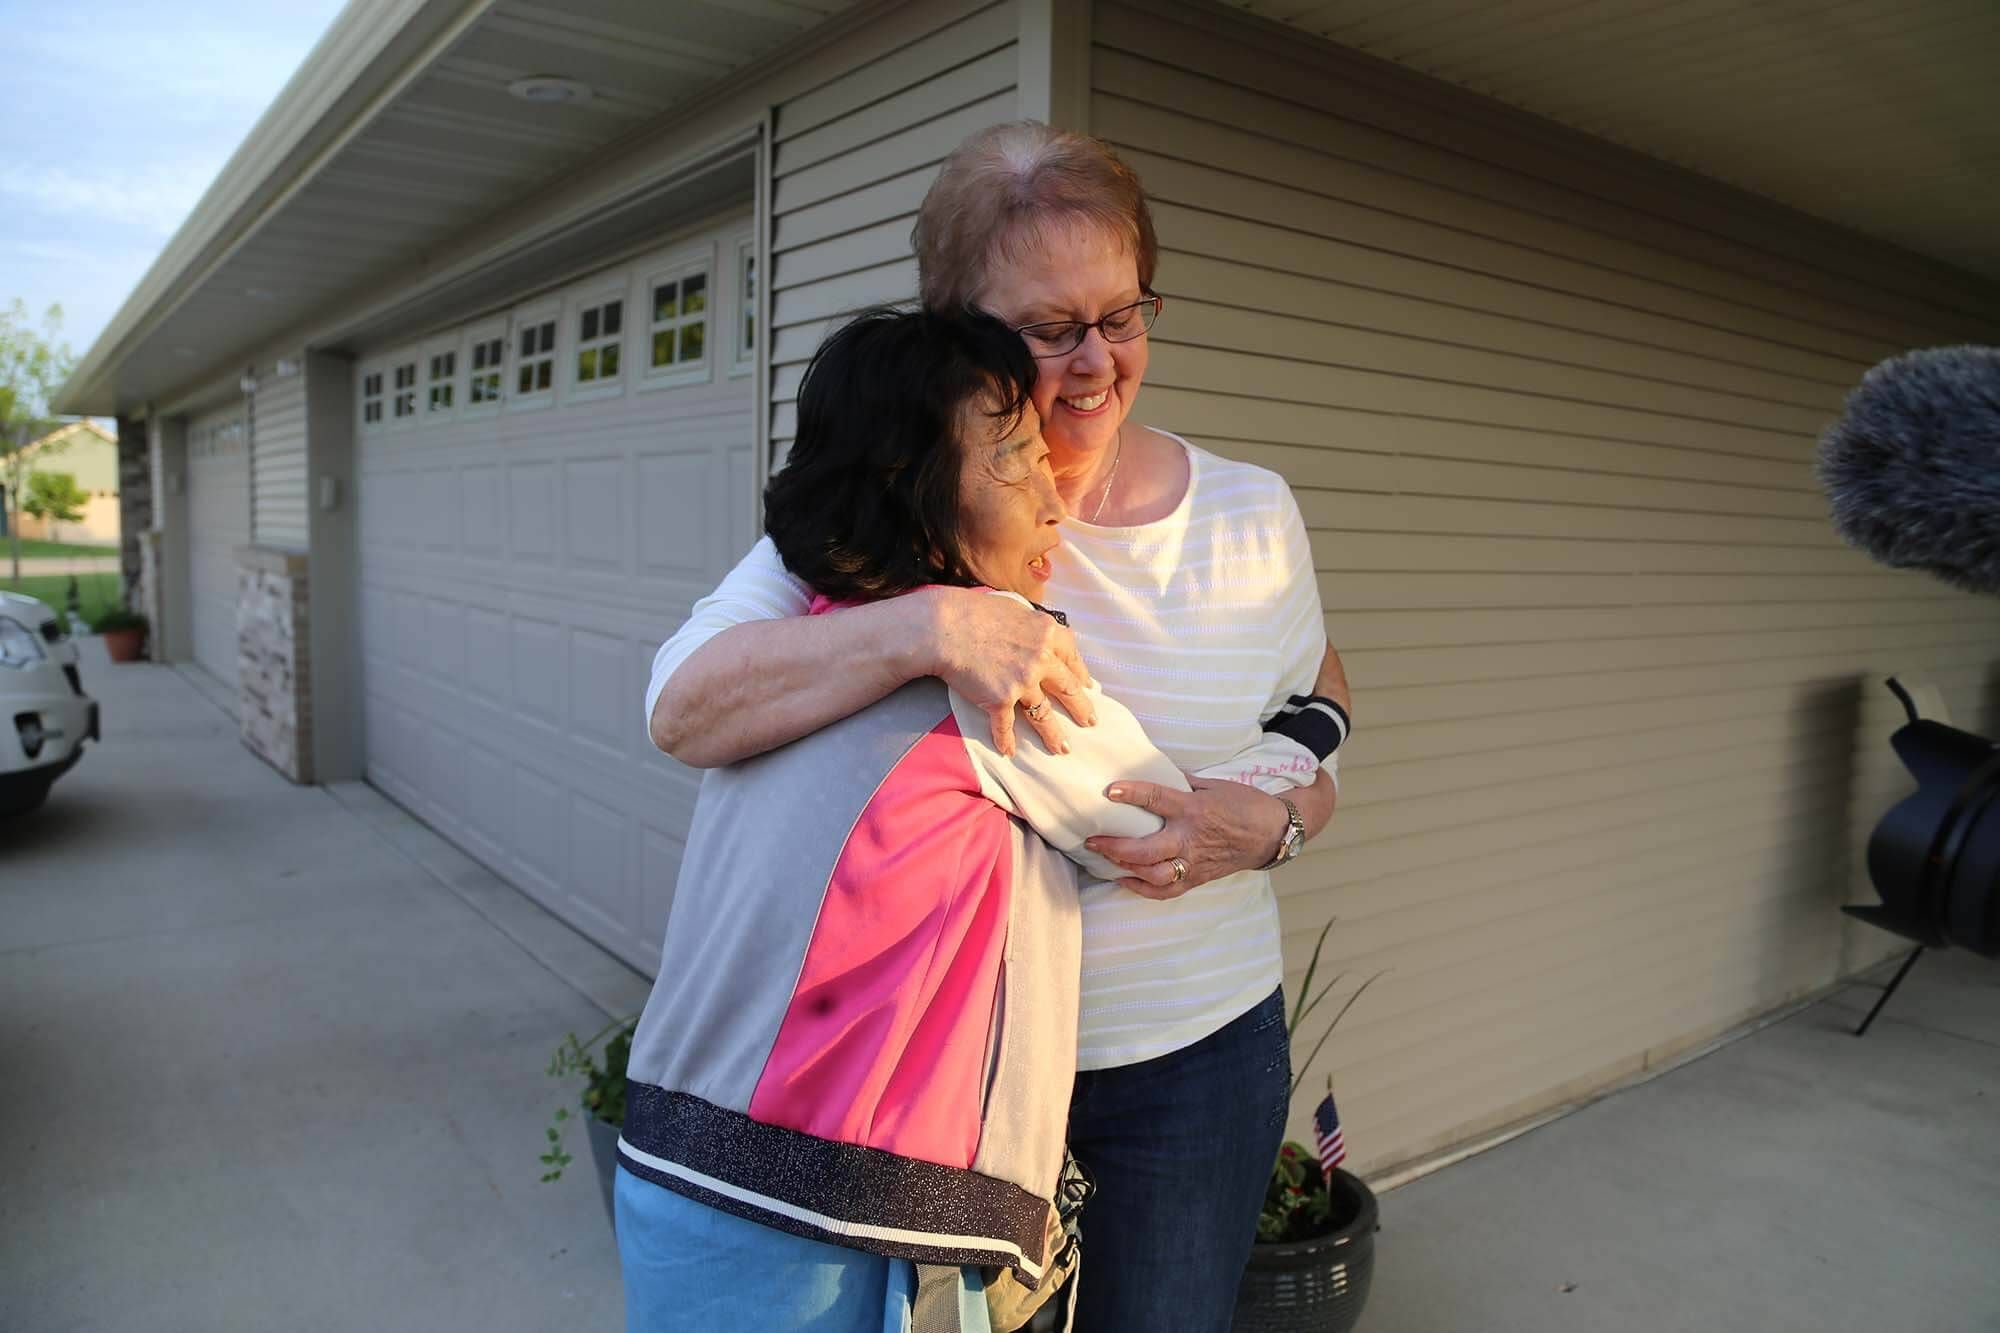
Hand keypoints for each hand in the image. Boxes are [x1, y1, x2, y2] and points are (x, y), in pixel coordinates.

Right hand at [926, 587, 1096, 756]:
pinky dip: (1007, 740)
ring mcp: (1023, 682)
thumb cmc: (973, 612)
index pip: (1072, 658)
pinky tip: (1009, 751)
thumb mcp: (1015, 609)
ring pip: (1044, 715)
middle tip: (1089, 722)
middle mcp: (1041, 659)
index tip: (1088, 687)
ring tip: (1062, 748)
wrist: (944, 627)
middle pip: (1068, 689)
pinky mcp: (1001, 700)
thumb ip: (1033, 626)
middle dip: (1081, 708)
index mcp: (1047, 633)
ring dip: (1054, 735)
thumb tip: (1042, 635)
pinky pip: (1006, 726)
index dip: (1081, 675)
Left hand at [1085, 776, 1290, 898]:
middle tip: (1091, 839)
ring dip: (1124, 867)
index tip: (1109, 791)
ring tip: (1103, 856)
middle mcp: (1191, 839)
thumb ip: (1181, 781)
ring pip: (1153, 874)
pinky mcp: (1197, 878)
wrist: (1272, 834)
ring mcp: (1194, 862)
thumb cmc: (1243, 803)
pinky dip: (1141, 888)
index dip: (1132, 794)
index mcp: (1194, 810)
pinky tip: (1123, 878)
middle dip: (1115, 845)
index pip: (1157, 800)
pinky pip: (1166, 891)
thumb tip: (1153, 770)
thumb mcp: (1213, 784)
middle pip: (1147, 849)